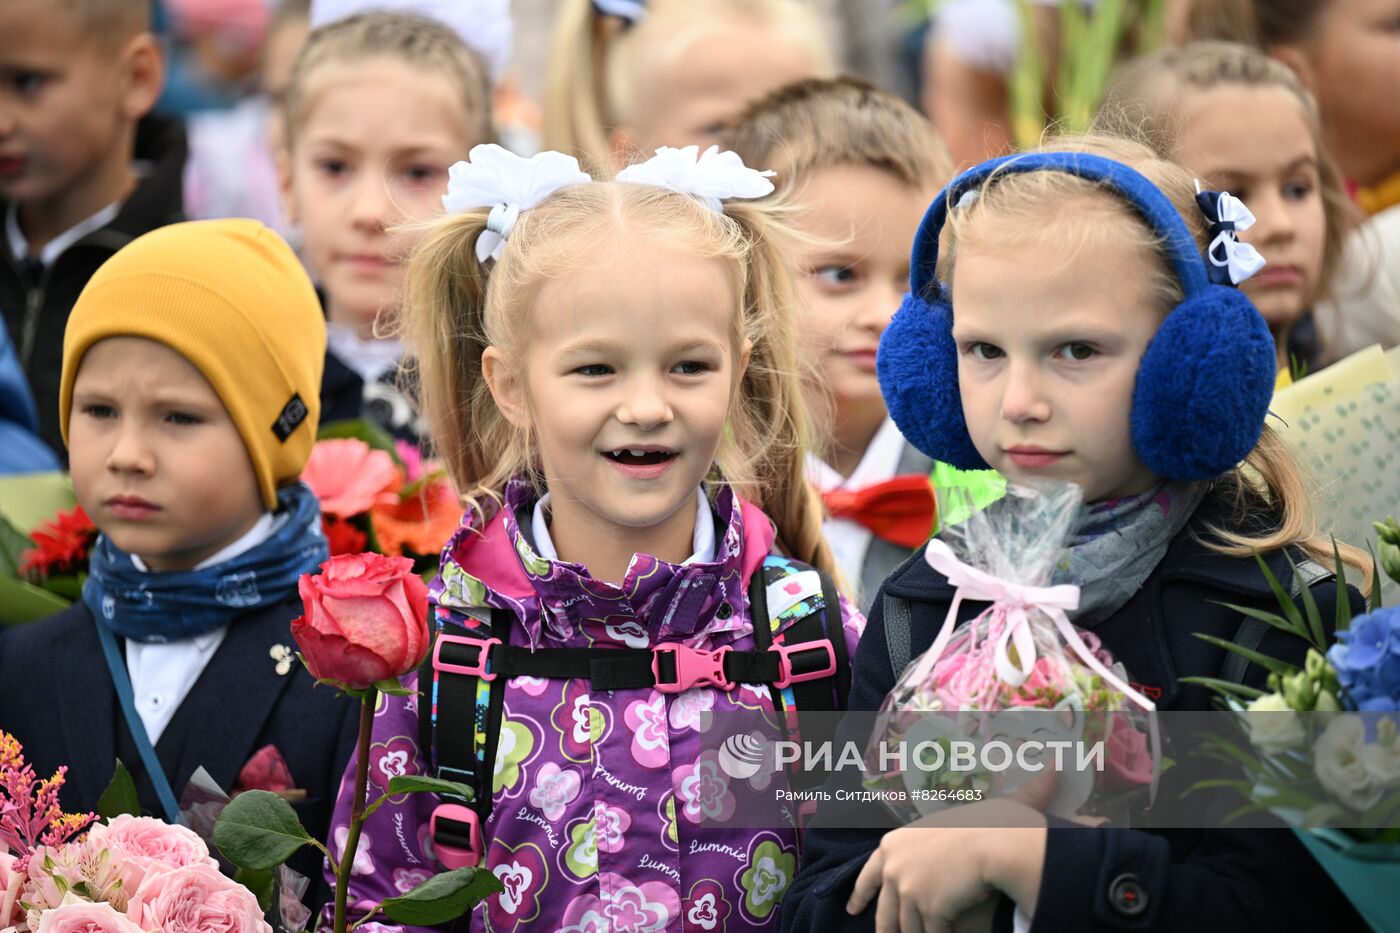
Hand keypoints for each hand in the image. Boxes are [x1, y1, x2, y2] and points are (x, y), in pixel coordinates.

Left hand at [847, 772, 1056, 931]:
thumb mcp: (985, 809)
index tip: (853, 909)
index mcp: (895, 843)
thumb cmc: (996, 822)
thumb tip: (1057, 766)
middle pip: (884, 911)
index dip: (861, 893)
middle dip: (886, 928)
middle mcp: (894, 866)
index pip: (869, 872)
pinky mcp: (926, 912)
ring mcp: (908, 890)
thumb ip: (1012, 796)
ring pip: (906, 929)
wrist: (1000, 842)